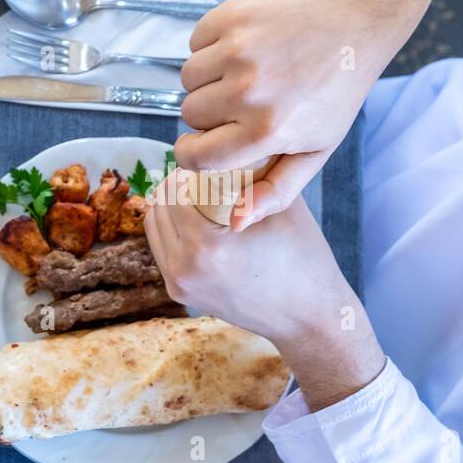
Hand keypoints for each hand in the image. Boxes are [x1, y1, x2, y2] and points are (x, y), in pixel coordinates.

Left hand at [145, 173, 385, 409]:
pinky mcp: (180, 294)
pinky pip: (162, 249)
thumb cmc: (303, 259)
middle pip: (159, 206)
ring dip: (171, 207)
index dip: (190, 170)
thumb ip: (250, 173)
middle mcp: (184, 268)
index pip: (175, 189)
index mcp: (206, 245)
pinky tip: (198, 221)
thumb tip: (227, 146)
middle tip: (204, 176)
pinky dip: (173, 229)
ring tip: (199, 197)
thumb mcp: (280, 206)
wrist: (309, 317)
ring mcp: (179, 285)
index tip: (210, 163)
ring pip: (154, 227)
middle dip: (177, 186)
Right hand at [176, 0, 441, 229]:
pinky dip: (210, 46)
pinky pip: (195, 41)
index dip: (192, 154)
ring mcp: (238, 49)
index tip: (201, 147)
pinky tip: (243, 49)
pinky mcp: (232, 15)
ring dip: (206, 80)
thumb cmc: (336, 92)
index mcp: (268, 130)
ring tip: (241, 77)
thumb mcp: (316, 149)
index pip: (195, 157)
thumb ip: (275, 190)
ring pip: (187, 77)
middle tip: (239, 106)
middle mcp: (249, 90)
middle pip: (189, 114)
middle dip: (207, 114)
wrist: (356, 20)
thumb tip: (234, 222)